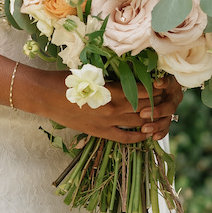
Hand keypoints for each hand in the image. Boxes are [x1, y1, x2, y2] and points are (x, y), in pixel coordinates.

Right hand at [25, 71, 183, 142]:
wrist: (45, 96)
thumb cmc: (66, 80)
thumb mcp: (91, 74)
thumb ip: (111, 78)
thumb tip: (130, 76)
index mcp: (111, 91)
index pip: (141, 91)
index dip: (155, 88)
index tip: (163, 84)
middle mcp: (112, 109)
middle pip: (144, 107)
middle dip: (157, 102)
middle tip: (166, 97)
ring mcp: (106, 123)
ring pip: (138, 122)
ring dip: (151, 118)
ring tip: (160, 113)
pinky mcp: (100, 132)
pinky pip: (125, 138)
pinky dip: (138, 137)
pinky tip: (146, 133)